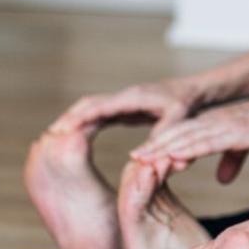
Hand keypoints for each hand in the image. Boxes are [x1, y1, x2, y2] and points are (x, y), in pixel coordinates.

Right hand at [49, 79, 201, 137]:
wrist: (199, 91)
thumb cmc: (190, 105)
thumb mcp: (178, 121)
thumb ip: (160, 138)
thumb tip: (137, 158)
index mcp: (134, 98)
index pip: (98, 106)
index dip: (78, 119)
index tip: (59, 132)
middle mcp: (126, 97)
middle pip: (89, 104)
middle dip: (69, 119)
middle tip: (49, 138)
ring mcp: (126, 101)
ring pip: (93, 108)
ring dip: (75, 120)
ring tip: (56, 139)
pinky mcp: (128, 109)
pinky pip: (102, 114)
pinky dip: (87, 123)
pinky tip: (78, 136)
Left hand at [132, 94, 248, 182]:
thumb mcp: (246, 146)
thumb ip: (232, 159)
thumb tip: (221, 178)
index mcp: (213, 125)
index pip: (180, 136)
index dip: (160, 146)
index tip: (140, 158)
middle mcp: (213, 122)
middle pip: (177, 135)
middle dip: (153, 147)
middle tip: (131, 160)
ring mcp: (222, 125)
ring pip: (187, 137)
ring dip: (163, 148)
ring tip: (142, 157)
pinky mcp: (235, 131)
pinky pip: (208, 141)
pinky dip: (189, 149)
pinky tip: (175, 155)